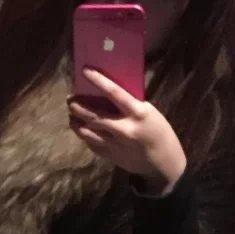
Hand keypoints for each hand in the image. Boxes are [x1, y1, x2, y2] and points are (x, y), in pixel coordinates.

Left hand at [68, 66, 186, 192]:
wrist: (163, 162)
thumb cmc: (158, 131)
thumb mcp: (149, 113)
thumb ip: (130, 105)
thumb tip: (108, 93)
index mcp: (138, 113)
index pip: (115, 92)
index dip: (99, 81)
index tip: (85, 71)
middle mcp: (124, 128)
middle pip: (94, 116)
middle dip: (78, 107)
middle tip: (70, 101)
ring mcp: (116, 144)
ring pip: (88, 133)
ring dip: (76, 123)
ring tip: (72, 116)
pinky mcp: (111, 156)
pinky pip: (92, 145)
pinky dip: (85, 136)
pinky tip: (82, 130)